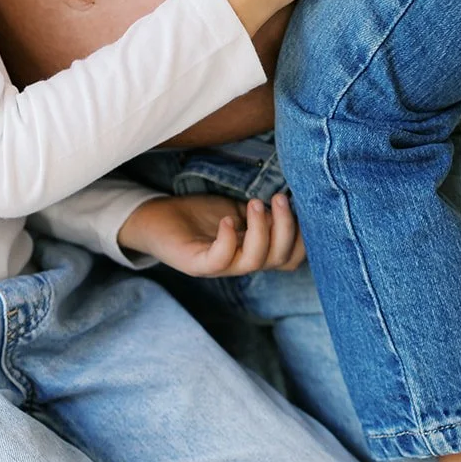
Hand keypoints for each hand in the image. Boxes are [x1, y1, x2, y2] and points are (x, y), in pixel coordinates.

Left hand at [119, 191, 304, 276]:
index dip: (303, 237)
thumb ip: (263, 209)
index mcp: (255, 251)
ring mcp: (220, 266)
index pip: (290, 257)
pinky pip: (219, 260)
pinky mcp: (196, 263)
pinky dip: (228, 240)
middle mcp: (241, 262)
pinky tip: (227, 220)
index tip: (300, 206)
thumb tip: (292, 195)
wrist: (157, 218)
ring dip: (262, 231)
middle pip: (279, 259)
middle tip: (279, 198)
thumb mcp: (238, 209)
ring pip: (254, 261)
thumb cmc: (199, 215)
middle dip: (287, 228)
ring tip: (256, 203)